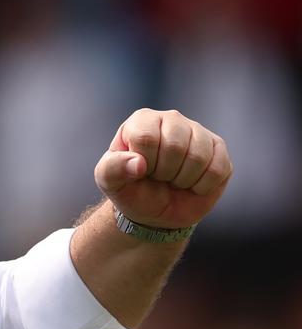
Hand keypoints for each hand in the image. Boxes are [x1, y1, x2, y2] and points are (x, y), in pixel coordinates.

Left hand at [94, 108, 232, 228]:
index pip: (146, 138)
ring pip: (199, 157)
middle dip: (164, 173)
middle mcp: (172, 119)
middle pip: (175, 146)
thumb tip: (138, 163)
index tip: (139, 171)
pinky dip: (202, 186)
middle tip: (158, 177)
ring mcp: (198, 132)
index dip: (143, 164)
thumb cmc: (130, 189)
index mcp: (142, 120)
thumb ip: (112, 169)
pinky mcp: (219, 149)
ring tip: (173, 179)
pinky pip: (218, 169)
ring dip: (183, 180)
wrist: (154, 209)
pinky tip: (192, 184)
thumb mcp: (110, 181)